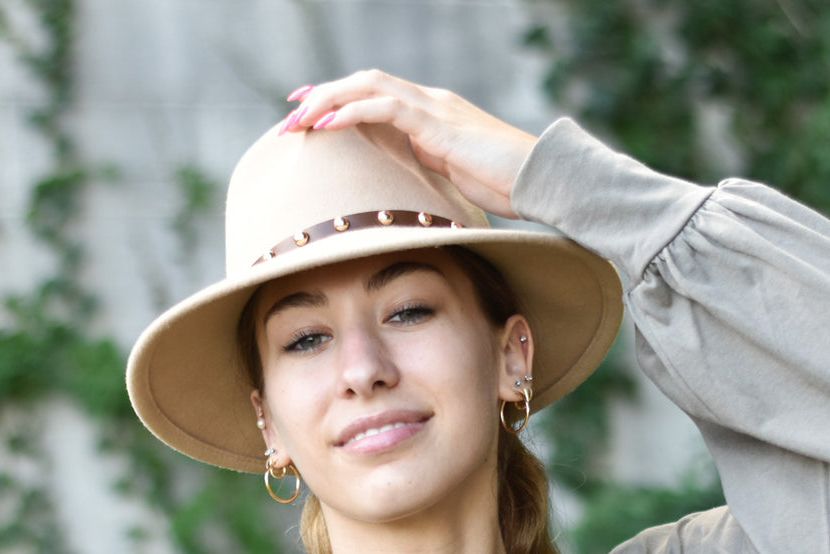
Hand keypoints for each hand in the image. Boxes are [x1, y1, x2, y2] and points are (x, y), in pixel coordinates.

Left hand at [280, 70, 537, 218]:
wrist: (541, 179)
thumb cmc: (507, 187)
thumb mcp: (456, 180)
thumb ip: (430, 173)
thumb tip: (405, 192)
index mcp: (432, 114)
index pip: (375, 96)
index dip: (338, 101)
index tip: (307, 114)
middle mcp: (429, 101)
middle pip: (363, 84)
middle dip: (322, 96)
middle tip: (288, 115)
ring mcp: (434, 107)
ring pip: (367, 87)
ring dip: (327, 101)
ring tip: (297, 120)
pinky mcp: (438, 123)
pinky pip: (385, 107)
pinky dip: (351, 112)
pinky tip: (327, 125)